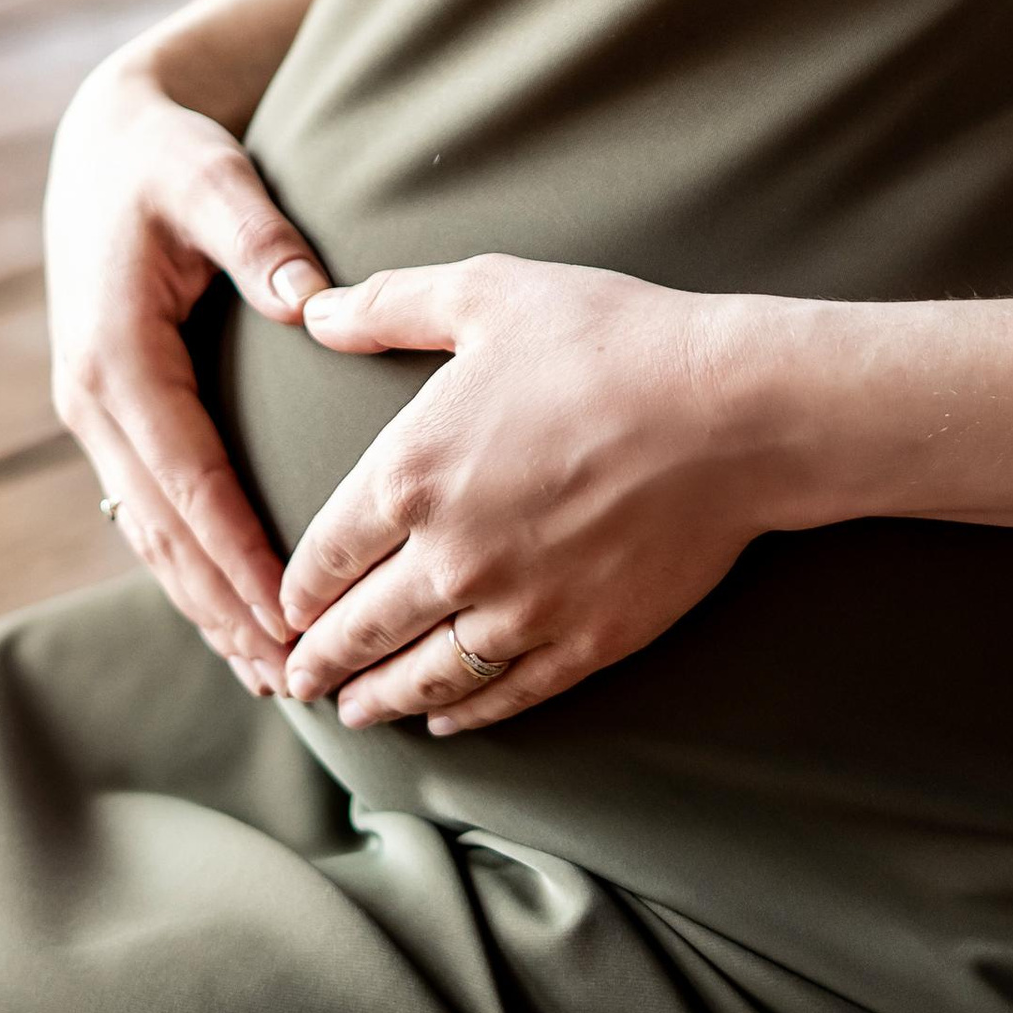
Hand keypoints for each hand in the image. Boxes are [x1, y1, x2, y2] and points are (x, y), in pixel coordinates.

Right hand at [44, 47, 329, 691]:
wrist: (104, 139)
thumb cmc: (167, 155)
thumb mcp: (209, 175)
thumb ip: (257, 233)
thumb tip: (307, 301)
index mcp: (118, 357)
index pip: (189, 478)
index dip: (239, 552)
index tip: (292, 614)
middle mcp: (93, 400)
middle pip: (165, 531)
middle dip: (226, 609)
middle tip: (296, 678)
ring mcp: (94, 415)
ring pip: (150, 536)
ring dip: (204, 606)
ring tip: (270, 675)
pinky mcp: (110, 416)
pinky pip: (146, 512)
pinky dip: (185, 569)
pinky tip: (226, 616)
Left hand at [278, 255, 789, 733]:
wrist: (728, 410)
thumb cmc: (608, 340)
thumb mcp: (486, 294)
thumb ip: (388, 305)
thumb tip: (311, 310)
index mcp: (411, 474)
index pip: (325, 555)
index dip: (295, 591)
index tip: (284, 608)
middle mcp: (450, 557)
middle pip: (362, 630)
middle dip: (322, 662)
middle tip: (298, 683)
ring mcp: (518, 611)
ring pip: (424, 679)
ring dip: (380, 701)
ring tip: (358, 712)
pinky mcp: (582, 643)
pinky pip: (503, 696)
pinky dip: (464, 714)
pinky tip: (447, 718)